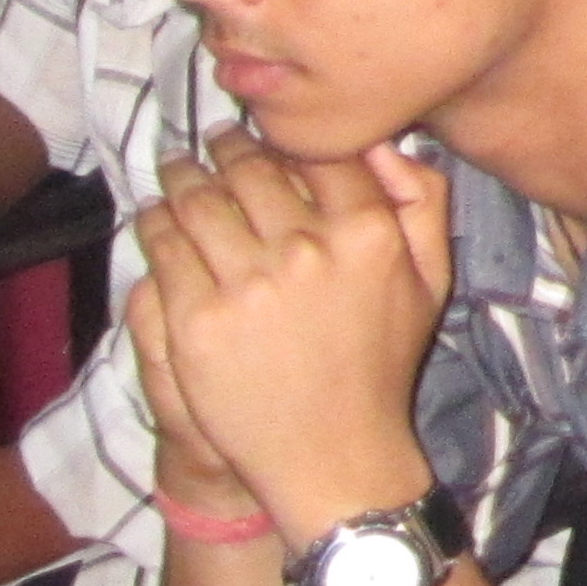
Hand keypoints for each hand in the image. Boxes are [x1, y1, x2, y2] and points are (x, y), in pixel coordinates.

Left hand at [132, 131, 454, 534]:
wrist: (333, 451)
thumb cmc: (382, 363)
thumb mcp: (432, 279)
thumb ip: (423, 201)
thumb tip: (385, 144)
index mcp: (367, 232)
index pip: (315, 154)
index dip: (280, 137)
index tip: (260, 134)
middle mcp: (308, 249)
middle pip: (249, 169)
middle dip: (223, 148)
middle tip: (210, 143)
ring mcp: (248, 285)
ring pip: (199, 200)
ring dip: (181, 177)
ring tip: (176, 173)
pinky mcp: (198, 320)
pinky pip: (165, 248)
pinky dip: (154, 223)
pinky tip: (155, 218)